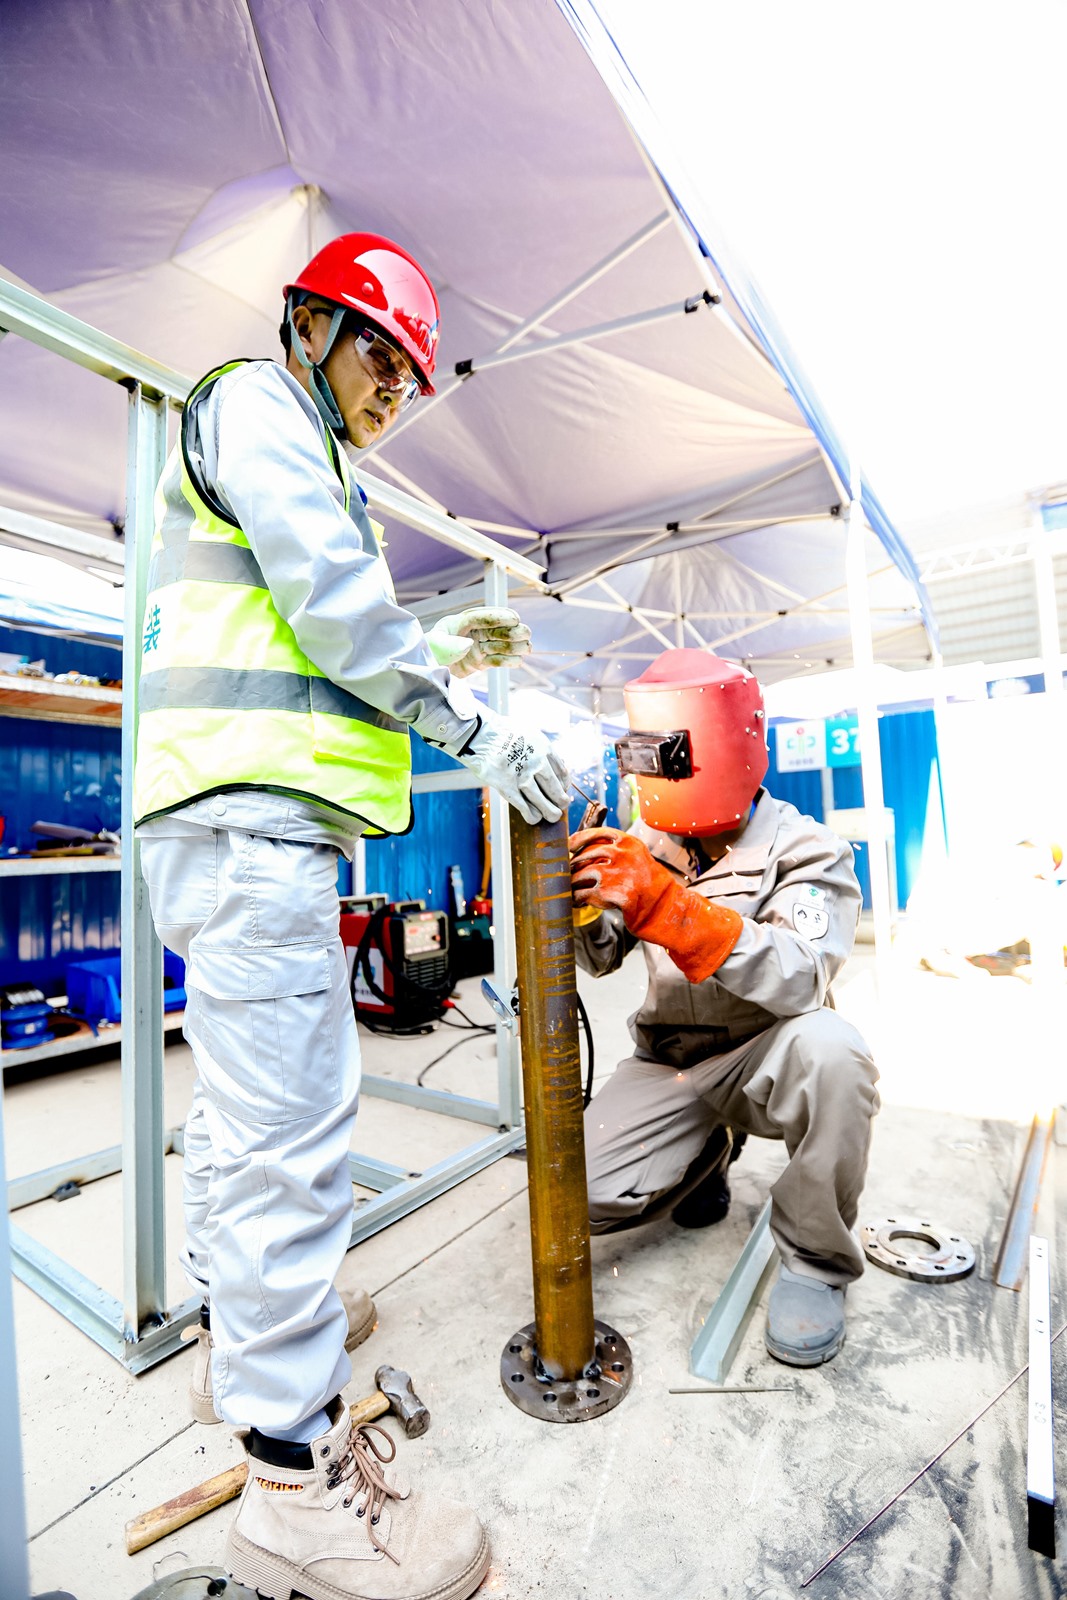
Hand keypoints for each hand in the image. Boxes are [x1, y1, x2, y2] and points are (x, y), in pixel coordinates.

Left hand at [425, 607, 531, 676]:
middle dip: (512, 631)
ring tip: (526, 648)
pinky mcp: (481, 661)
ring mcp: (478, 647)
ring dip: (515, 645)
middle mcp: (471, 633)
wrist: (425, 673)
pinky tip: (518, 660)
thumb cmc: (426, 654)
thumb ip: (448, 644)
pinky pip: (499, 659)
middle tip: (524, 635)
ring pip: (502, 643)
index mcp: (458, 623)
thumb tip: (470, 643)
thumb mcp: (432, 647)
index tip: (514, 618)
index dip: (498, 616)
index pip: (480, 616)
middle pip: (497, 629)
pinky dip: (509, 661)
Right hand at [456, 706, 568, 823]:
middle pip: (555, 787)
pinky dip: (531, 814)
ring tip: (553, 816)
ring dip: (550, 811)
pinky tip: (534, 817)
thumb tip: (554, 764)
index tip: (563, 789)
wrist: (480, 733)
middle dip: (561, 800)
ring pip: (542, 800)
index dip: (565, 784)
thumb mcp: (529, 733)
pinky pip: (523, 805)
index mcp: (544, 747)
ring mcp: (522, 775)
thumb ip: (541, 748)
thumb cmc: (502, 733)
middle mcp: (536, 762)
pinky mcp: (507, 786)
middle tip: (563, 805)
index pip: (562, 772)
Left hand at [569, 828, 742, 981]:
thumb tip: (588, 852)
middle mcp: (622, 854)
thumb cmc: (652, 887)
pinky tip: (577, 901)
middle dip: (573, 865)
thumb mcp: (639, 860)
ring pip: (581, 874)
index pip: (597, 833)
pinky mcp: (611, 893)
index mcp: (629, 843)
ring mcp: (616, 873)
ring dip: (573, 883)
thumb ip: (618, 853)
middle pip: (585, 855)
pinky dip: (578, 897)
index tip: (568, 845)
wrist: (667, 910)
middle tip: (567, 873)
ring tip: (571, 889)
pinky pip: (585, 893)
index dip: (579, 839)